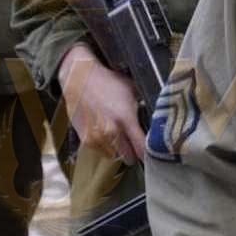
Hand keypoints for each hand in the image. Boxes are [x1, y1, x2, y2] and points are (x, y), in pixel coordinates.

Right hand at [59, 45, 145, 164]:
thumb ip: (144, 106)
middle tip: (135, 144)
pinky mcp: (85, 139)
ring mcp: (97, 137)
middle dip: (134, 152)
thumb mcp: (132, 89)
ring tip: (119, 136)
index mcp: (126, 118)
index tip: (151, 152)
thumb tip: (156, 117)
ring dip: (119, 150)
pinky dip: (105, 147)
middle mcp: (111, 131)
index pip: (141, 147)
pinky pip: (101, 152)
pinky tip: (106, 134)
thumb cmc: (108, 82)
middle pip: (129, 156)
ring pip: (115, 155)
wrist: (79, 79)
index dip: (148, 152)